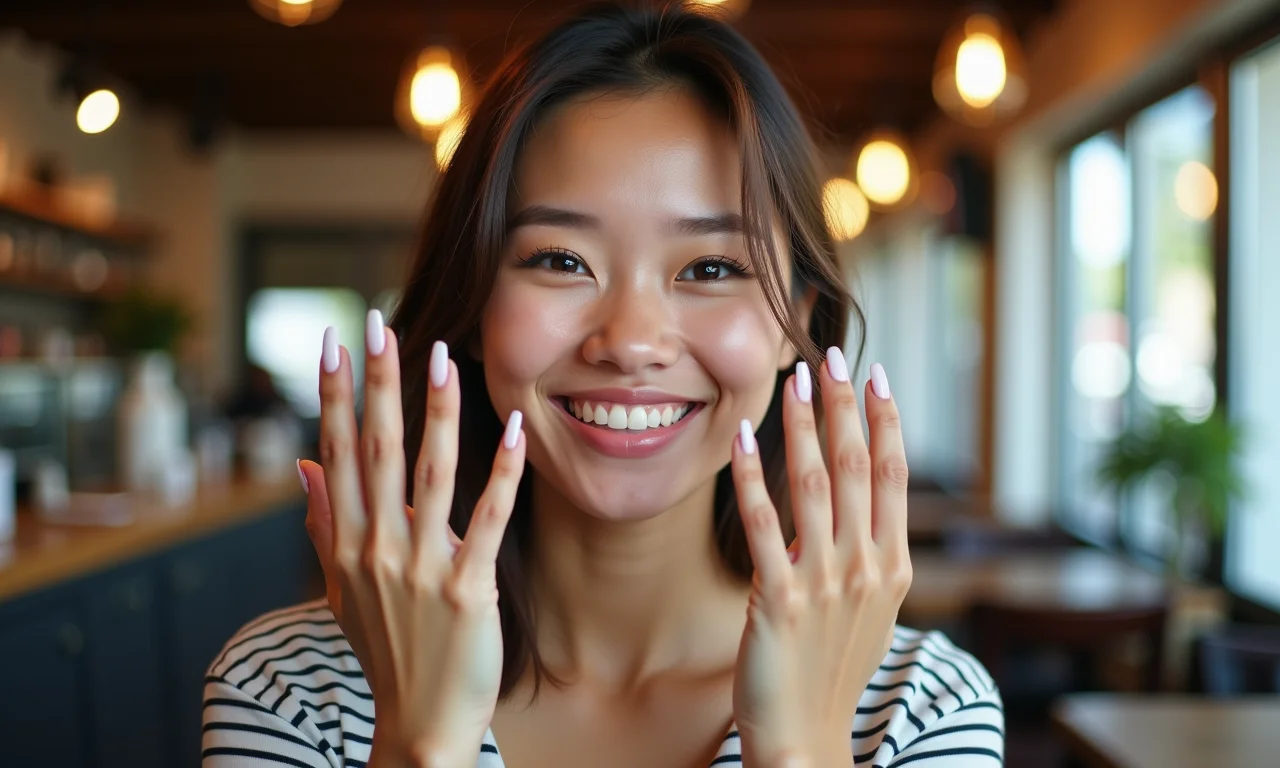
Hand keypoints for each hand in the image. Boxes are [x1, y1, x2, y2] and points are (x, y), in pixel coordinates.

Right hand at [302, 315, 525, 767]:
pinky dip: (502, 472)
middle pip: (376, 452)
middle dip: (377, 384)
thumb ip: (323, 524)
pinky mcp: (467, 589)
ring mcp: (421, 569)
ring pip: (429, 476)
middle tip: (377, 322)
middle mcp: (377, 549)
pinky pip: (488, 519)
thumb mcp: (340, 588)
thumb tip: (304, 465)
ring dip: (436, 414)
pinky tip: (516, 426)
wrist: (418, 723)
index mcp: (347, 542)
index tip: (333, 342)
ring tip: (444, 357)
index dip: (335, 396)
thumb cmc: (385, 650)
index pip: (337, 453)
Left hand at [729, 351, 911, 767]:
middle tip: (833, 352)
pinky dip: (752, 480)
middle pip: (858, 468)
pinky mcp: (781, 601)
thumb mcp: (870, 609)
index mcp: (893, 564)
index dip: (885, 420)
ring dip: (802, 427)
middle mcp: (867, 567)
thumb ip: (868, 553)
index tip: (877, 374)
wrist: (810, 738)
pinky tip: (743, 442)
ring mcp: (826, 584)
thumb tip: (862, 501)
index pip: (894, 475)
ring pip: (814, 487)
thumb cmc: (833, 670)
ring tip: (793, 380)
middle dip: (846, 405)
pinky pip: (764, 527)